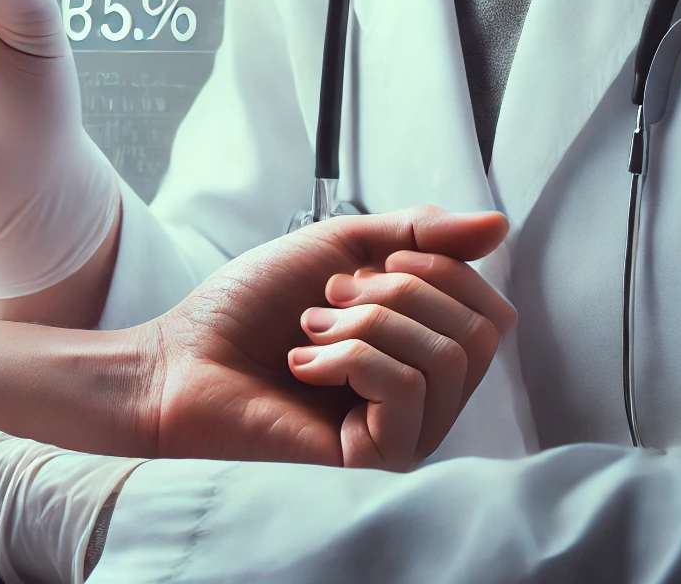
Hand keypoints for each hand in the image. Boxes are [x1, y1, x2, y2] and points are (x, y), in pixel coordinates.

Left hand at [145, 204, 516, 469]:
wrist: (181, 357)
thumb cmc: (250, 307)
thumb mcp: (338, 246)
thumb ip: (418, 233)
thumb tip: (500, 224)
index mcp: (425, 348)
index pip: (490, 309)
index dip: (434, 270)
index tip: (356, 270)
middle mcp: (429, 397)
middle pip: (479, 331)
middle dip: (396, 294)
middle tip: (326, 302)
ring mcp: (409, 431)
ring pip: (447, 357)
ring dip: (365, 324)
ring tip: (309, 333)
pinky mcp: (379, 456)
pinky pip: (406, 388)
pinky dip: (348, 358)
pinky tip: (302, 366)